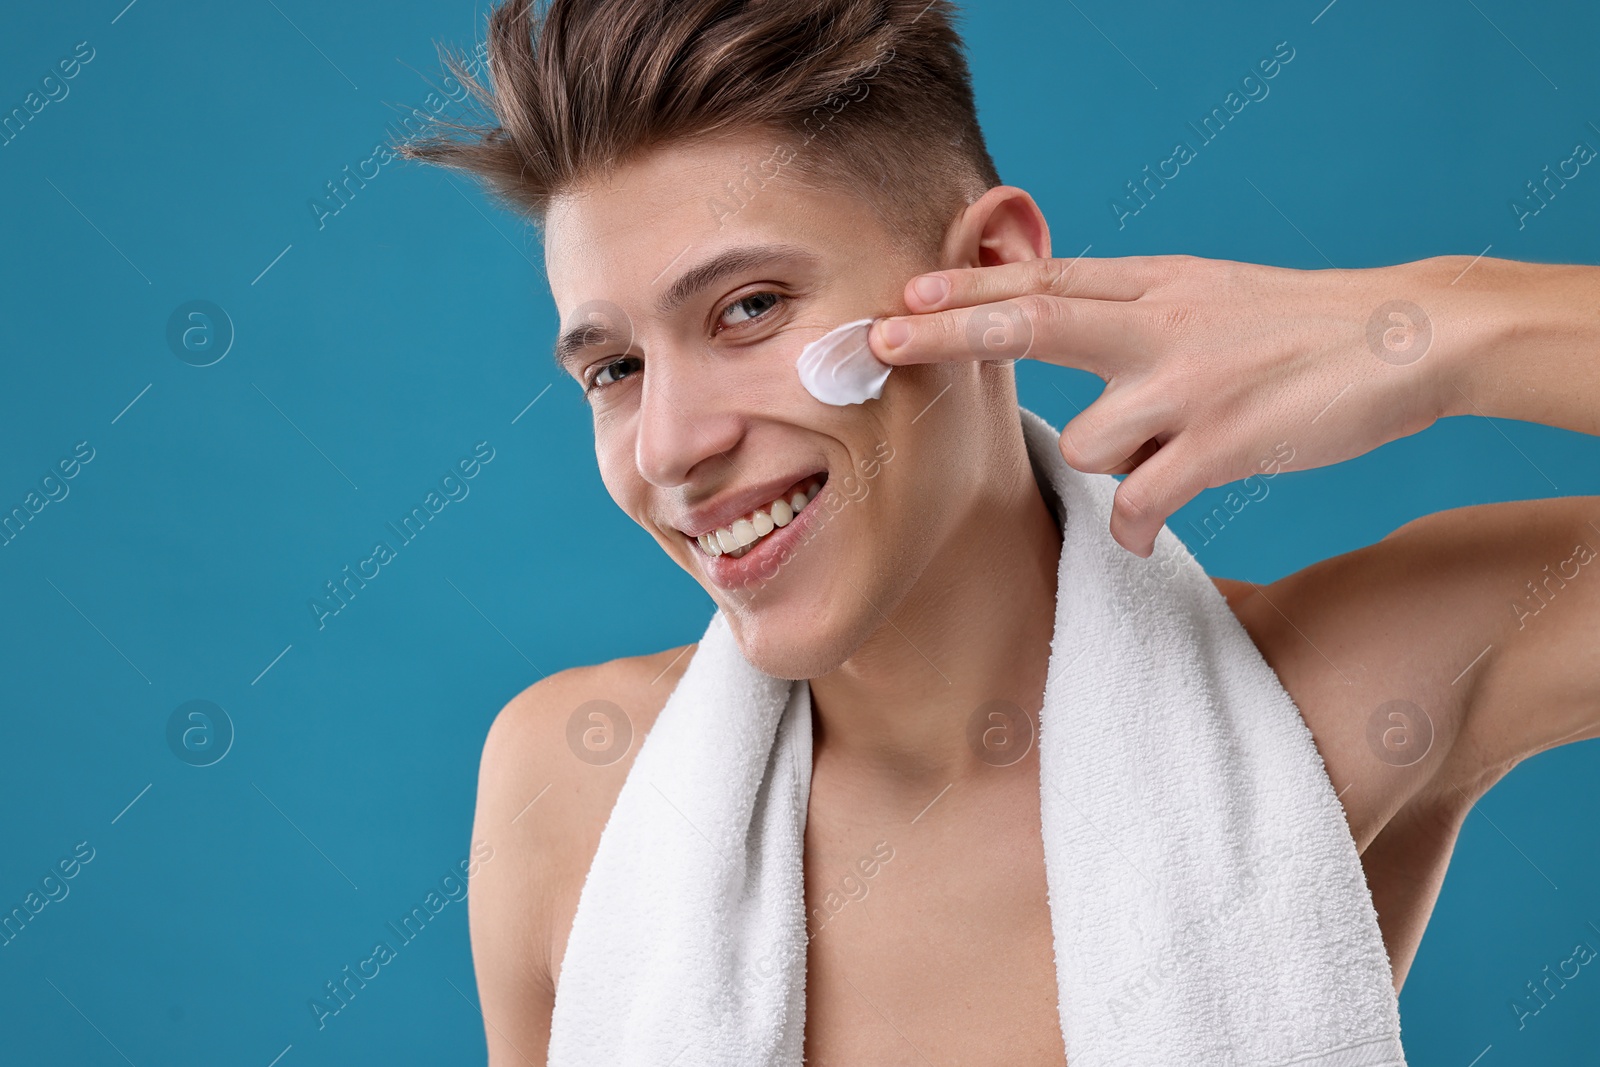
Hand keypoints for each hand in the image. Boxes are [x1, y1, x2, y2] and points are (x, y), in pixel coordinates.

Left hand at [867, 254, 1487, 556]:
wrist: (1406, 337)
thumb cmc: (1297, 324)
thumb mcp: (1208, 290)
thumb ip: (1133, 305)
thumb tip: (1057, 325)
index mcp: (1157, 285)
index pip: (1046, 280)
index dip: (970, 286)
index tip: (905, 293)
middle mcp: (1161, 325)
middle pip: (1033, 321)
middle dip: (950, 331)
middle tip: (880, 339)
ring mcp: (1189, 384)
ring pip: (1091, 440)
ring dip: (1109, 464)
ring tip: (1160, 463)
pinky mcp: (1222, 443)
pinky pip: (1139, 501)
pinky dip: (1134, 526)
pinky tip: (1145, 535)